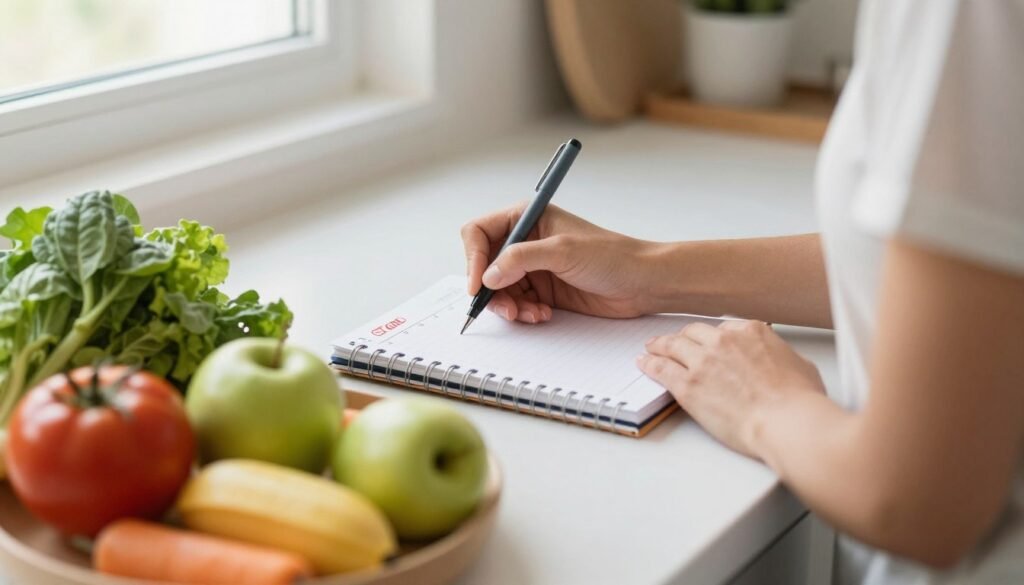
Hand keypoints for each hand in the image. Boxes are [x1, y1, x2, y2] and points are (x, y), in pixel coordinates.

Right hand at [461, 204, 658, 321]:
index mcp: (527, 217)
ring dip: (509, 306)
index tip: (478, 284)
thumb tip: (488, 274)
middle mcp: (525, 241)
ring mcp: (533, 267)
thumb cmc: (613, 256)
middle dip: (491, 289)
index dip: (473, 258)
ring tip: (530, 313)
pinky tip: (542, 314)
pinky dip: (523, 313)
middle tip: (506, 307)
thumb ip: (521, 259)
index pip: (479, 233)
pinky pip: (516, 304)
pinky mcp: (543, 290)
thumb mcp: (563, 251)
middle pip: (484, 265)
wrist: (642, 283)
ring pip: (499, 289)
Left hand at [637, 320, 824, 458]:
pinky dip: (649, 364)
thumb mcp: (799, 365)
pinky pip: (661, 369)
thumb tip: (778, 361)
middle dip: (683, 337)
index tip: (706, 343)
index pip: (722, 328)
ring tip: (651, 347)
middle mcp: (723, 340)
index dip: (712, 337)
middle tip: (674, 342)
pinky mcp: (688, 386)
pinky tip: (643, 363)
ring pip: (673, 346)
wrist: (787, 422)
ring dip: (660, 345)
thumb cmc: (799, 400)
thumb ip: (779, 356)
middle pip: (694, 333)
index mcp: (751, 331)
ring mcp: (703, 362)